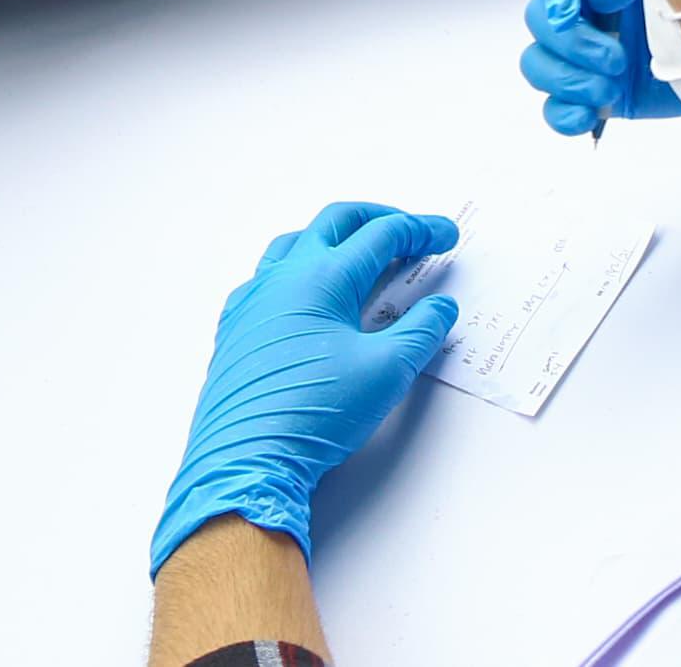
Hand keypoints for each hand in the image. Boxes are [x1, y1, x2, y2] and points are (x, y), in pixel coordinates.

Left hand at [149, 201, 458, 573]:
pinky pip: (266, 280)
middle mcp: (283, 277)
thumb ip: (421, 331)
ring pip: (295, 244)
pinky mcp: (235, 330)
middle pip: (337, 222)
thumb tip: (439, 307)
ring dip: (334, 240)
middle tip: (409, 232)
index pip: (382, 235)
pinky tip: (308, 298)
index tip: (446, 236)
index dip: (421, 230)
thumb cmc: (316, 413)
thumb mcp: (387, 371)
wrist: (246, 461)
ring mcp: (253, 301)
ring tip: (359, 256)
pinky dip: (297, 272)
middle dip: (378, 218)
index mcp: (323, 277)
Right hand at [520, 0, 680, 133]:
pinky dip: (565, 115)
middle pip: (539, 19)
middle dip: (573, 45)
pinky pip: (553, 107)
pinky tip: (589, 114)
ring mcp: (579, 52)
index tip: (568, 13)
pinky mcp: (586, 91)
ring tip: (611, 89)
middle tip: (615, 59)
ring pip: (536, 64)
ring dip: (568, 81)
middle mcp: (580, 7)